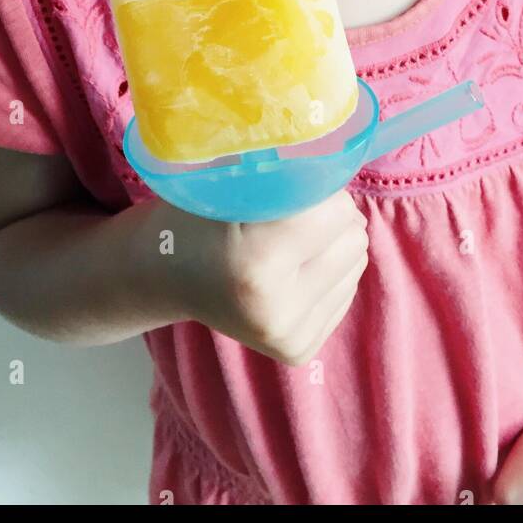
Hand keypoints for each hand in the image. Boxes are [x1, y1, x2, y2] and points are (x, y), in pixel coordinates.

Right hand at [159, 189, 369, 367]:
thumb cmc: (198, 217)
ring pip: (356, 265)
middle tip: (291, 215)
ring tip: (287, 244)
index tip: (293, 186)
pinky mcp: (299, 350)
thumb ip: (286, 179)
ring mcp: (289, 337)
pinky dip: (326, 273)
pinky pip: (347, 291)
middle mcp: (276, 309)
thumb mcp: (231, 185)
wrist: (166, 276)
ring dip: (331, 245)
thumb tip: (344, 172)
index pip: (337, 212)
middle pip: (354, 239)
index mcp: (257, 262)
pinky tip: (290, 271)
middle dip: (330, 218)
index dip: (320, 189)